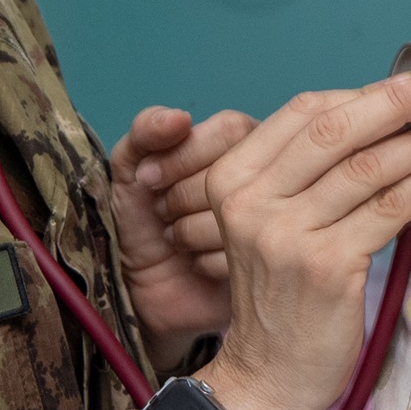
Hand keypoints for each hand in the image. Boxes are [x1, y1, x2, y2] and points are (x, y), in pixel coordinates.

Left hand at [109, 105, 255, 361]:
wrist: (146, 291)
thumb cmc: (144, 223)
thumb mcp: (131, 171)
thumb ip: (145, 133)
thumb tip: (178, 117)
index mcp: (243, 143)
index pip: (230, 129)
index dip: (182, 157)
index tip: (148, 181)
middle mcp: (271, 175)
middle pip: (237, 171)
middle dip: (180, 198)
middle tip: (164, 214)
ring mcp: (279, 219)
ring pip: (238, 214)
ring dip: (189, 232)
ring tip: (178, 239)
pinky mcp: (275, 262)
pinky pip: (241, 254)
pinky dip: (205, 262)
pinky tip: (197, 264)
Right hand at [198, 78, 410, 409]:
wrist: (268, 375)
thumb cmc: (281, 293)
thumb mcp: (270, 222)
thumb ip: (306, 171)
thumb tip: (380, 112)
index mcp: (231, 178)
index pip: (304, 112)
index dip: (362, 93)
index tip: (409, 82)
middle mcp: (251, 201)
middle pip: (335, 130)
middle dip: (397, 103)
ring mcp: (287, 234)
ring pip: (367, 168)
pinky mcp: (327, 266)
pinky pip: (388, 209)